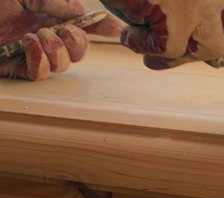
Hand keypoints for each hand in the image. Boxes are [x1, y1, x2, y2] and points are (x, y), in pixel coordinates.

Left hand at [0, 0, 123, 80]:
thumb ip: (57, 1)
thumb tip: (80, 13)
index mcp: (50, 14)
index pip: (83, 23)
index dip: (103, 27)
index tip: (117, 29)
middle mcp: (45, 34)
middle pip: (79, 50)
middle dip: (78, 42)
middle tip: (65, 31)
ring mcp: (31, 52)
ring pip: (63, 65)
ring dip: (57, 50)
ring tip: (39, 35)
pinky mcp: (16, 66)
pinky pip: (40, 74)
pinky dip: (40, 61)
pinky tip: (28, 45)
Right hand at [100, 0, 223, 90]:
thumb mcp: (177, 3)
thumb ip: (197, 26)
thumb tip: (216, 58)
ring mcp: (198, 5)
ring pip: (203, 50)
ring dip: (174, 52)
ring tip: (146, 35)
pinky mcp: (176, 19)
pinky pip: (164, 53)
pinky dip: (141, 45)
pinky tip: (130, 30)